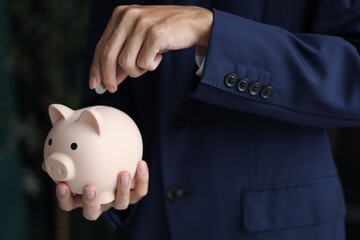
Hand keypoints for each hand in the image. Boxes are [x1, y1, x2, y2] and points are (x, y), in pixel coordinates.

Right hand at [42, 160, 148, 219]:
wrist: (115, 156)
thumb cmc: (90, 159)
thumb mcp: (77, 158)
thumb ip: (64, 159)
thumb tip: (46, 160)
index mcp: (82, 197)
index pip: (69, 204)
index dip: (65, 198)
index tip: (62, 184)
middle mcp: (99, 202)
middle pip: (93, 212)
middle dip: (91, 202)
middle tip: (90, 187)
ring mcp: (117, 200)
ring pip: (121, 204)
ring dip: (122, 190)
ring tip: (123, 173)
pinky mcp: (134, 194)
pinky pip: (140, 191)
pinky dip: (142, 179)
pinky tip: (141, 163)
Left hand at [89, 5, 212, 92]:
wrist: (193, 23)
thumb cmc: (165, 33)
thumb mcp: (140, 41)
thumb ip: (123, 56)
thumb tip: (109, 80)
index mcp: (120, 15)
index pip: (101, 46)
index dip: (96, 68)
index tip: (95, 84)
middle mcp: (128, 16)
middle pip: (108, 55)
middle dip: (109, 76)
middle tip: (112, 88)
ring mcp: (142, 24)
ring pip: (126, 62)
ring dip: (136, 70)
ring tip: (148, 63)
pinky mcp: (155, 34)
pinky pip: (144, 63)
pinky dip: (150, 66)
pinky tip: (158, 57)